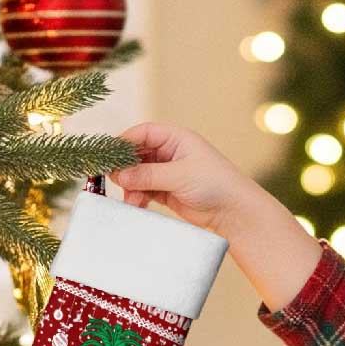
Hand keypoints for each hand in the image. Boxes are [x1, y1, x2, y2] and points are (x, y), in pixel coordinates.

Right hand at [108, 121, 259, 240]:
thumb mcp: (179, 175)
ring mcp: (168, 173)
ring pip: (139, 175)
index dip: (125, 143)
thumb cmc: (215, 184)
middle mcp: (170, 153)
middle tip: (115, 181)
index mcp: (176, 138)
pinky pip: (145, 190)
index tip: (110, 156)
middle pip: (137, 154)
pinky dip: (138, 197)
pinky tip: (136, 205)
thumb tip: (119, 175)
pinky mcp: (167, 192)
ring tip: (130, 200)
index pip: (143, 133)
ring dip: (131, 186)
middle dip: (125, 168)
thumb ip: (148, 175)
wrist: (234, 212)